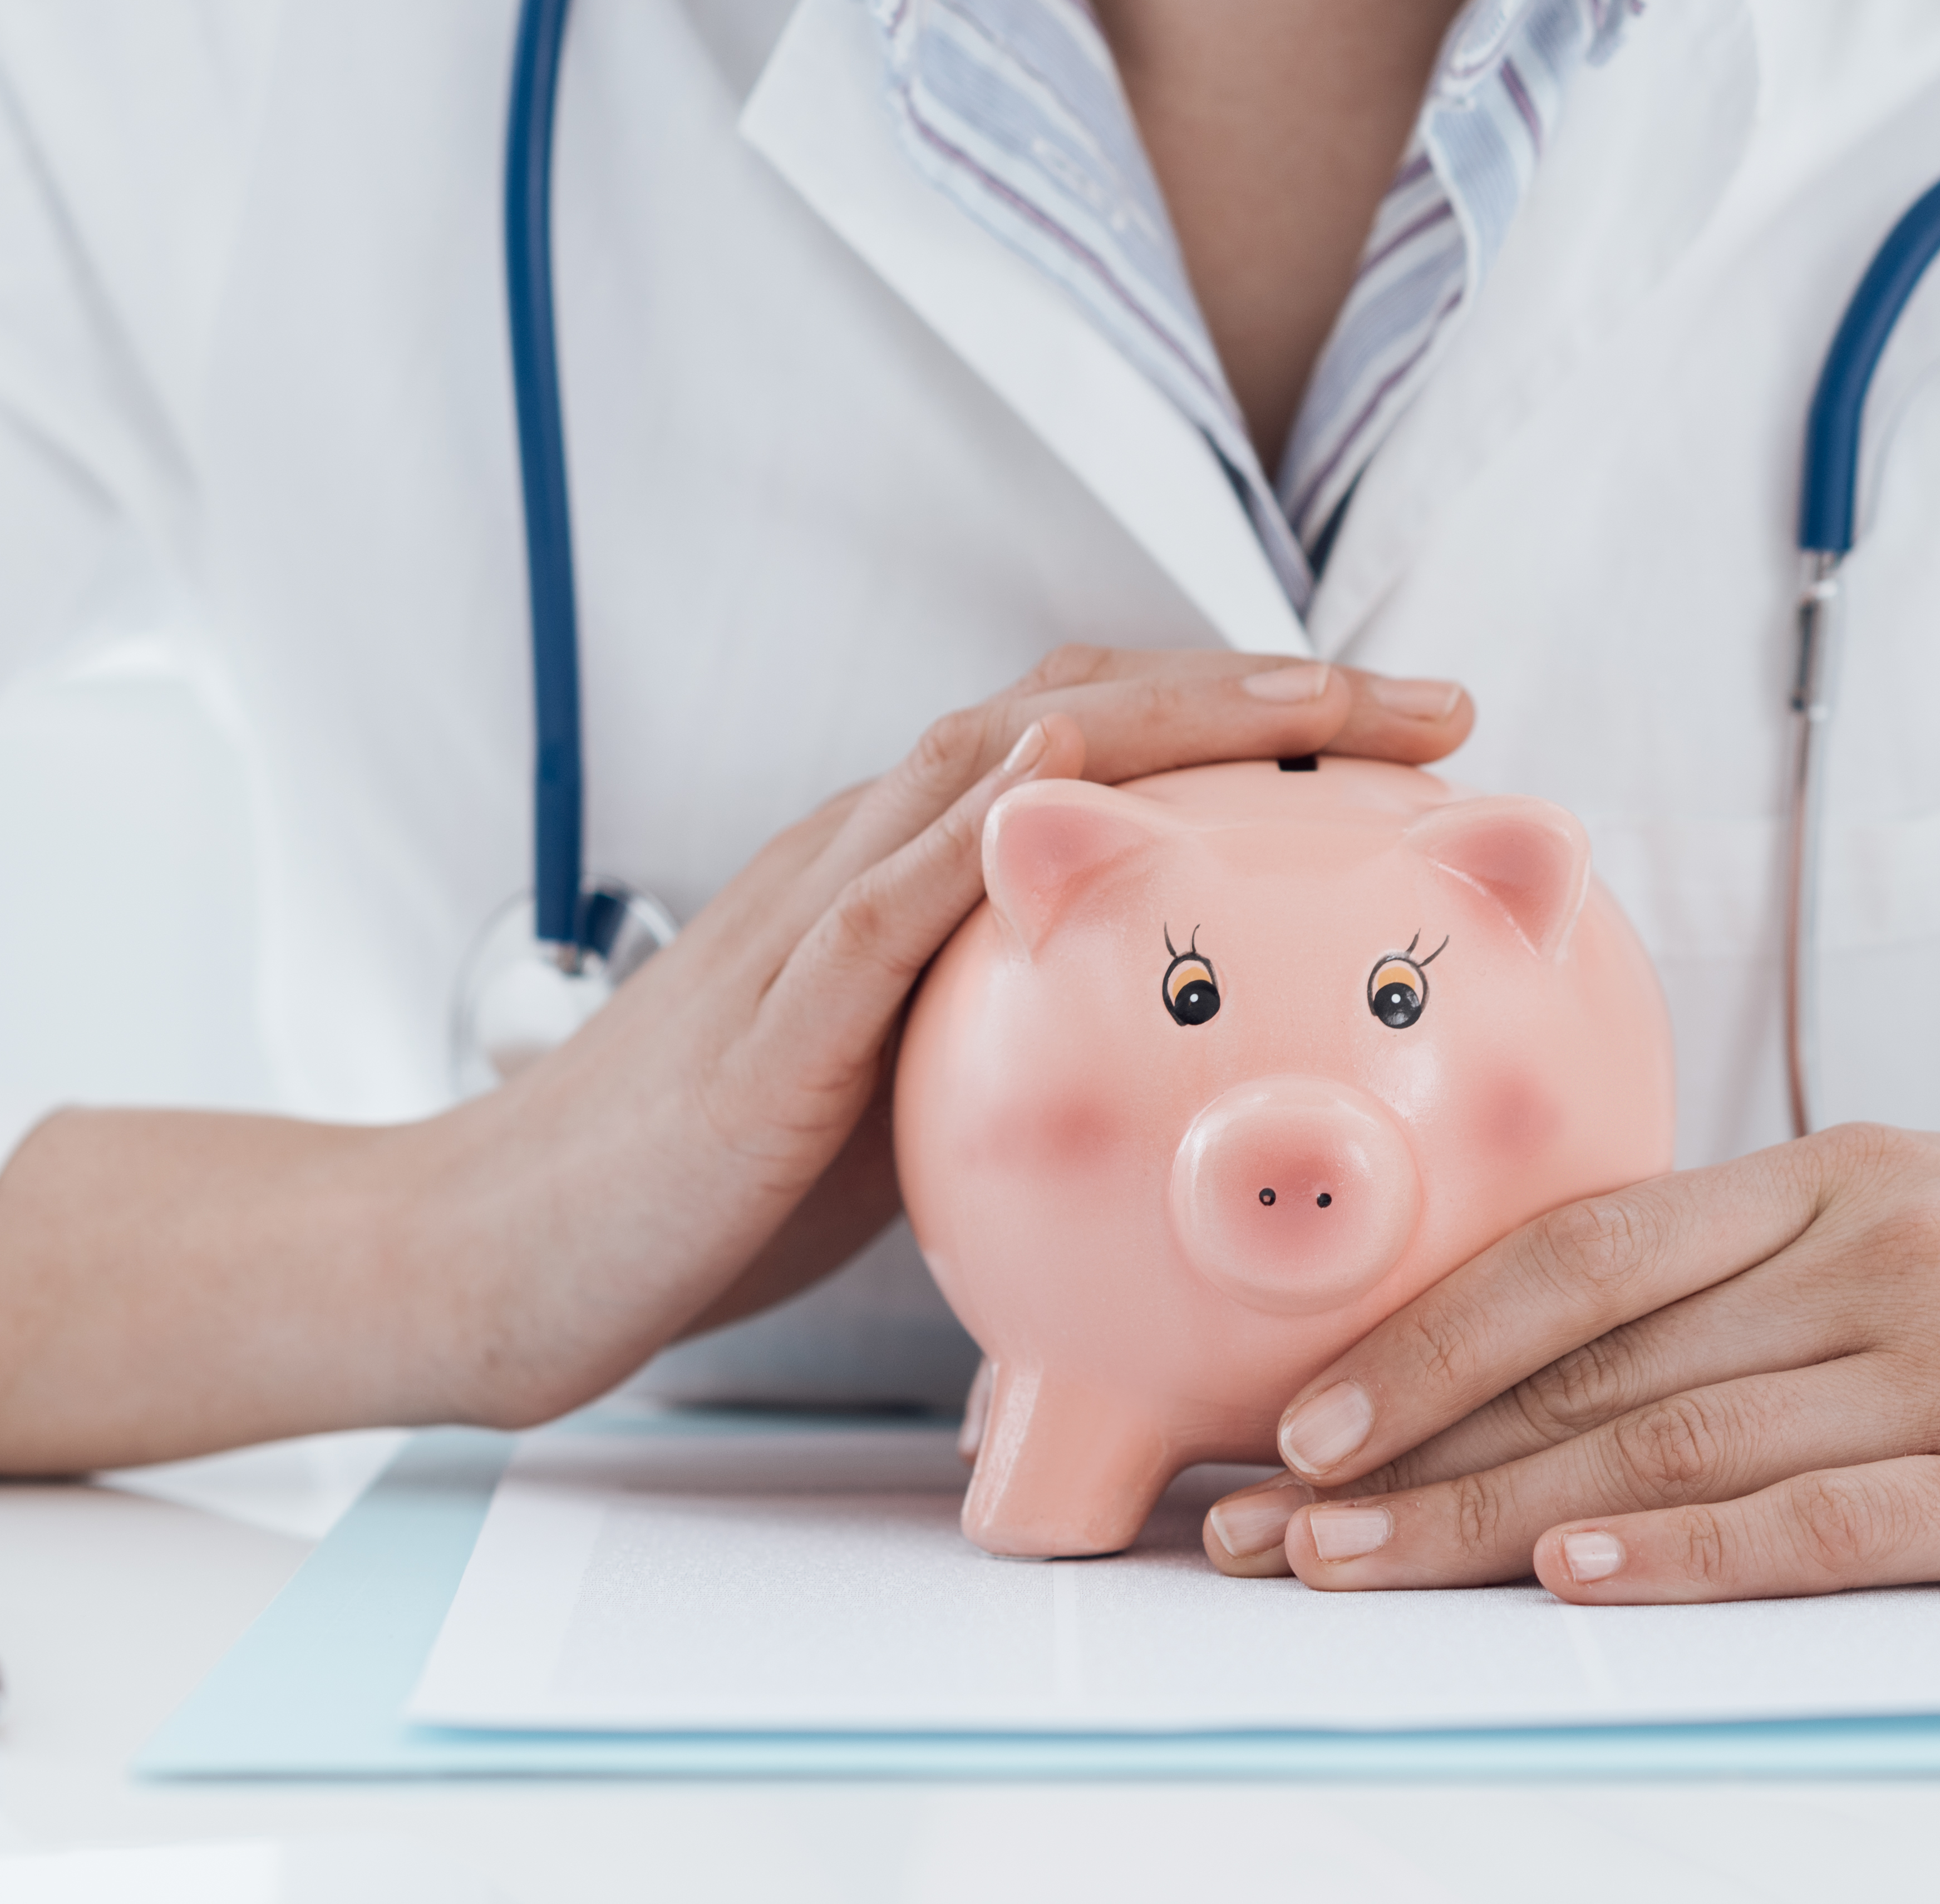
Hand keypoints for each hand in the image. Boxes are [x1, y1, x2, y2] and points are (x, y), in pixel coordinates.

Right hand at [432, 645, 1474, 1421]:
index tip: (1408, 730)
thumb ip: (1006, 1056)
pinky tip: (1068, 770)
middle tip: (1435, 701)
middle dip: (1262, 689)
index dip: (1245, 717)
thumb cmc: (707, 1188)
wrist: (505, 1250)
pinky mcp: (771, 1018)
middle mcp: (866, 859)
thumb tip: (1159, 1082)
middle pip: (1081, 714)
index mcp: (904, 878)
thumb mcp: (903, 1103)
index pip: (1094, 747)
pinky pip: (882, 897)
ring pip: (995, 761)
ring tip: (1315, 695)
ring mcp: (811, 922)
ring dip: (1168, 716)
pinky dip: (981, 822)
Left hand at [1198, 1128, 1939, 1600]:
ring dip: (1485, 1519)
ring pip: (1673, 1440)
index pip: (1582, 1251)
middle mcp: (1892, 1245)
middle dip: (1398, 1449)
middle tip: (1254, 1524)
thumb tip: (1614, 1362)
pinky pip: (1833, 1518)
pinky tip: (1572, 1582)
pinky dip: (1690, 1553)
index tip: (1289, 1416)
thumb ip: (1806, 1274)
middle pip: (1593, 1358)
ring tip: (1344, 1574)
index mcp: (1855, 1173)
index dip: (1418, 1336)